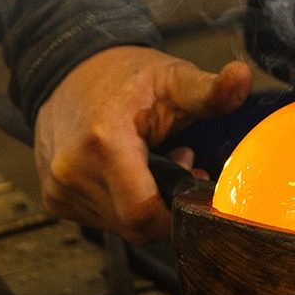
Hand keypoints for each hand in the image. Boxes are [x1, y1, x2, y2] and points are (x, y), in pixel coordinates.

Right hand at [33, 46, 251, 242]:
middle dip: (164, 202)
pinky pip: (99, 218)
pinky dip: (120, 201)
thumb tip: (241, 77)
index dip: (175, 214)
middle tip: (181, 159)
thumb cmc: (125, 75)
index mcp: (105, 143)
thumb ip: (209, 90)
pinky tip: (129, 168)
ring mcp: (58, 188)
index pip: (142, 215)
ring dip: (142, 202)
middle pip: (133, 224)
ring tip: (155, 159)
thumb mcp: (173, 77)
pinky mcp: (53, 198)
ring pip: (117, 225)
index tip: (194, 186)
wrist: (70, 70)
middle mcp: (73, 171)